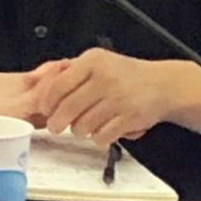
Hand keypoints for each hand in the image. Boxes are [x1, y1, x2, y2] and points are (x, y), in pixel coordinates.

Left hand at [24, 48, 187, 144]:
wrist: (162, 85)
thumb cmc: (125, 75)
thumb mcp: (98, 62)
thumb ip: (70, 71)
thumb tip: (38, 84)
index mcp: (93, 62)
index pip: (58, 85)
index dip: (47, 102)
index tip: (44, 110)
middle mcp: (105, 79)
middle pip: (68, 107)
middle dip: (57, 122)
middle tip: (55, 126)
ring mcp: (119, 99)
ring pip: (84, 124)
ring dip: (78, 130)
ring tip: (81, 127)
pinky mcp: (130, 117)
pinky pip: (103, 135)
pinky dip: (98, 138)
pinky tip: (100, 134)